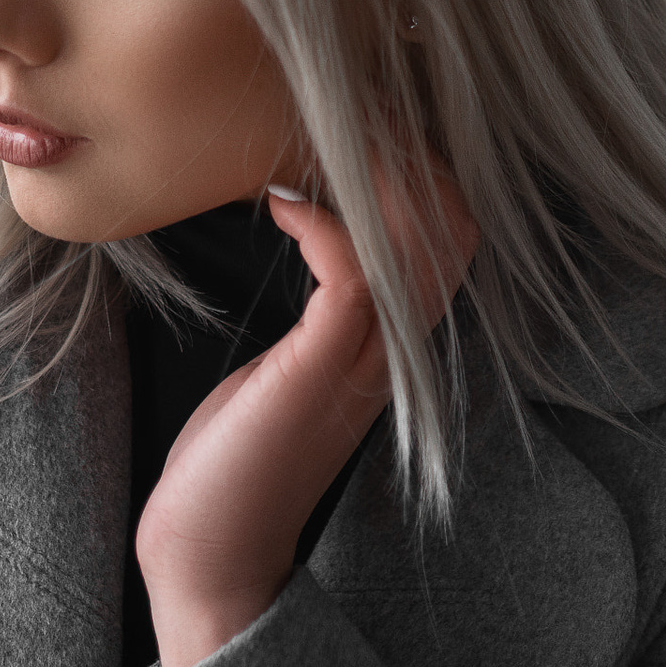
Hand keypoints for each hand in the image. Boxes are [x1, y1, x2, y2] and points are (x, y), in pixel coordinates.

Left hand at [135, 164, 478, 666]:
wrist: (209, 551)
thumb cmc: (231, 458)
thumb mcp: (283, 361)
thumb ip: (313, 304)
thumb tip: (295, 212)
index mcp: (391, 338)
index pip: (450, 228)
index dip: (417, 163)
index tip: (352, 118)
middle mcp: (396, 344)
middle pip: (456, 218)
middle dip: (403, 149)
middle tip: (332, 114)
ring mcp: (367, 357)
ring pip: (418, 236)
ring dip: (363, 173)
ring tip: (303, 143)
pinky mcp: (323, 368)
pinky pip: (356, 271)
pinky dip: (321, 221)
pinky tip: (278, 206)